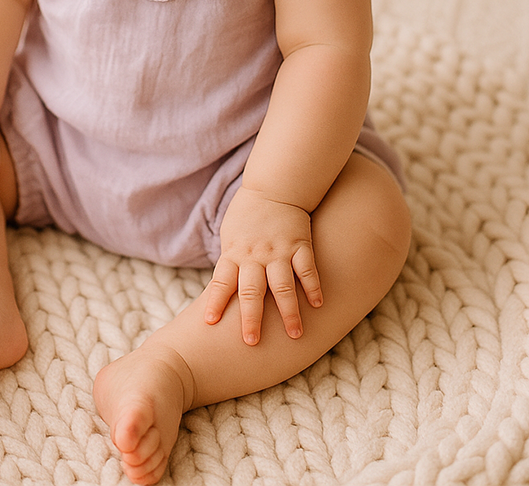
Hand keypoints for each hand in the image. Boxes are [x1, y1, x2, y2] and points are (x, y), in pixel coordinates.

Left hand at [203, 186, 321, 344]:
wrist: (273, 187)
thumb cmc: (246, 215)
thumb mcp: (229, 236)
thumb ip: (229, 263)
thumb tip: (223, 293)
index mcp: (233, 253)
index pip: (220, 282)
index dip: (215, 302)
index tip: (209, 323)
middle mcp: (254, 255)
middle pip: (251, 291)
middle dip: (251, 318)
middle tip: (252, 342)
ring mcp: (278, 251)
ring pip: (282, 285)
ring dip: (289, 311)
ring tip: (295, 335)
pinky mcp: (300, 245)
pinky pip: (307, 269)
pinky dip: (313, 287)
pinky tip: (318, 304)